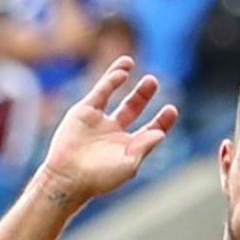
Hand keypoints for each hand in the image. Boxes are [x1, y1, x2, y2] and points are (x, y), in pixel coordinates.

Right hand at [39, 56, 179, 207]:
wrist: (67, 177)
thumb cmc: (99, 178)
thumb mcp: (128, 165)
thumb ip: (144, 147)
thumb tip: (160, 133)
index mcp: (128, 147)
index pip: (150, 129)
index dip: (162, 120)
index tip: (171, 109)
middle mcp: (113, 132)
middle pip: (132, 107)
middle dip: (143, 94)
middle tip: (152, 81)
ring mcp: (98, 121)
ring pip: (113, 94)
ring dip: (121, 77)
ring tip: (130, 61)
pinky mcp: (83, 112)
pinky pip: (100, 92)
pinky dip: (110, 79)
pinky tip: (122, 71)